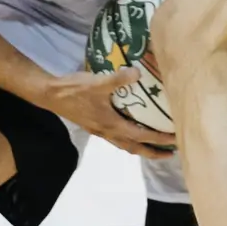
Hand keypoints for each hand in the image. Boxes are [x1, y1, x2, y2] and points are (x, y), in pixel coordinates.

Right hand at [42, 68, 175, 157]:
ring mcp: (100, 131)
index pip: (141, 136)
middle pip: (135, 148)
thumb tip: (138, 73)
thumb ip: (119, 78)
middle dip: (153, 152)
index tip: (175, 141)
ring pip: (125, 145)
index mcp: (111, 125)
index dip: (159, 139)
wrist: (51, 95)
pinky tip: (131, 128)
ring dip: (141, 147)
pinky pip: (116, 138)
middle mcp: (107, 132)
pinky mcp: (94, 126)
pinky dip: (128, 138)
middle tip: (170, 152)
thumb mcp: (98, 82)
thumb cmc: (74, 90)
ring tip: (154, 145)